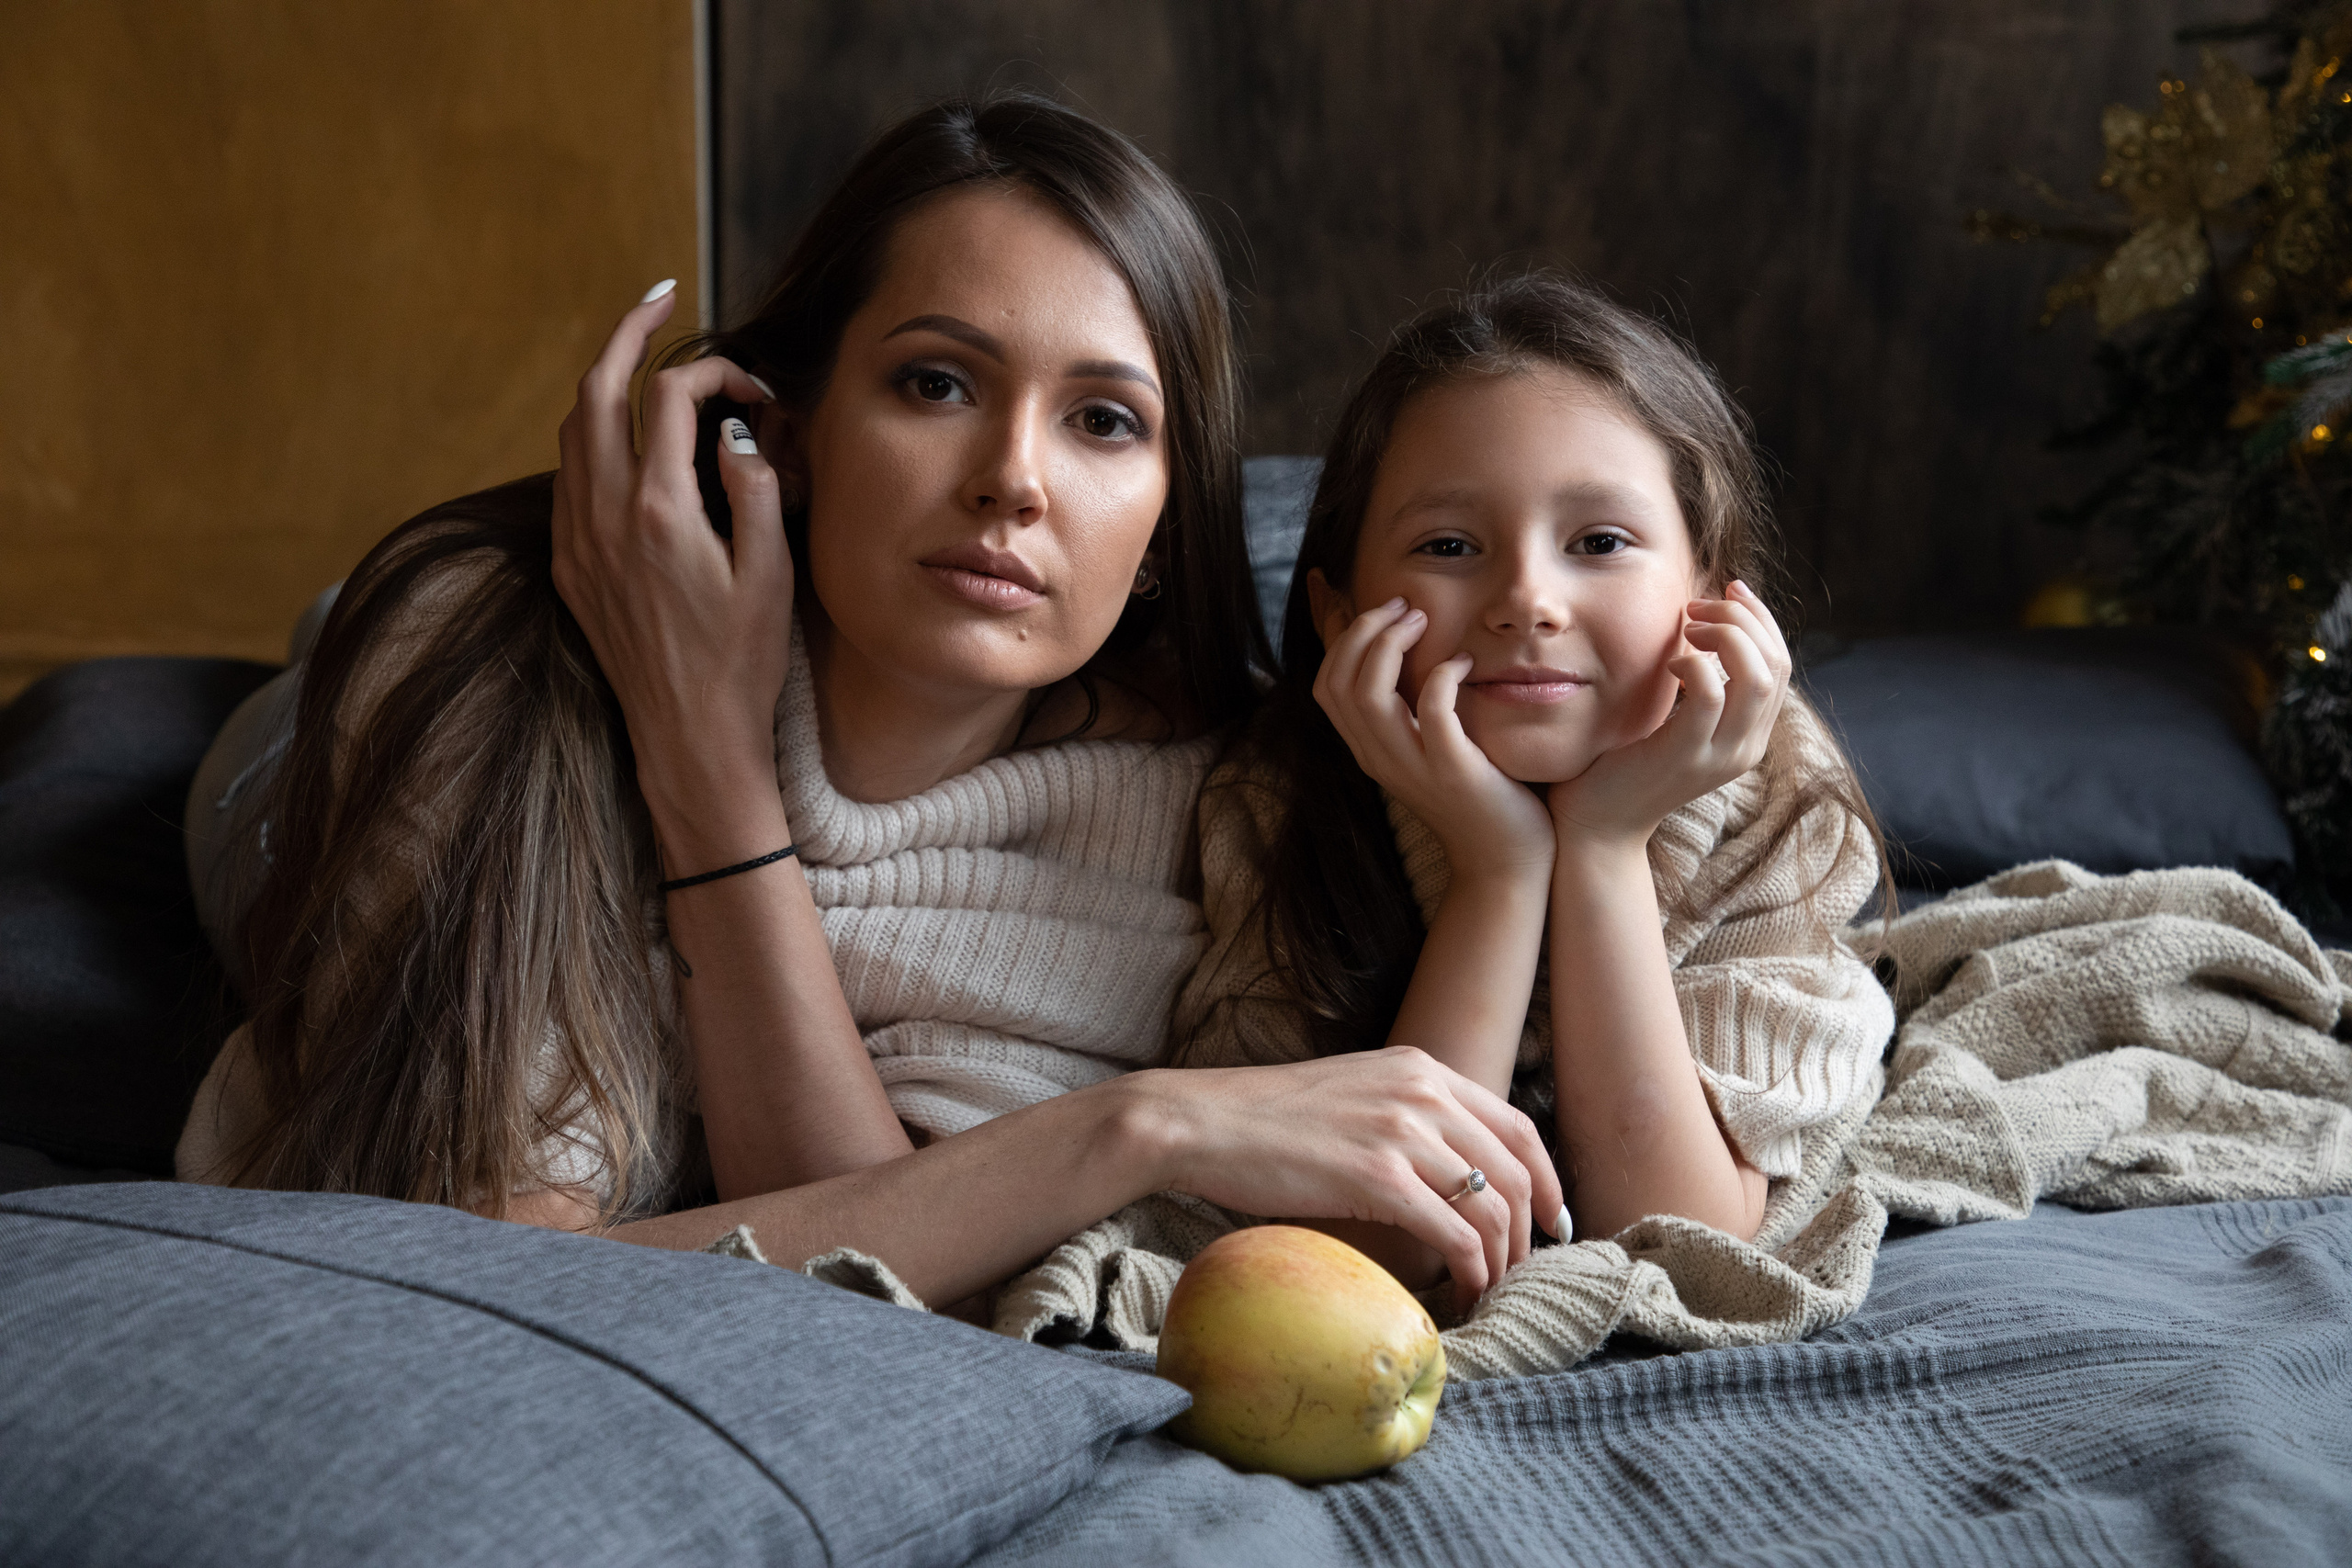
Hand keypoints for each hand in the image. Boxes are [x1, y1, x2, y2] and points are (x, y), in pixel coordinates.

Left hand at [550, 283, 788, 832]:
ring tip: (641, 361)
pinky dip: (592, 437)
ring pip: (572, 430)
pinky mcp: (570, 568)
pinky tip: (624, 440)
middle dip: (626, 333)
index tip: (753, 391)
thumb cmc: (742, 665)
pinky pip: (568, 477)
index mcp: (658, 511)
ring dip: (605, 384)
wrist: (689, 741)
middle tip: (660, 299)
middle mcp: (603, 517)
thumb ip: (755, 488)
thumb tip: (737, 432)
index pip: (672, 398)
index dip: (715, 374)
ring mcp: (578, 542)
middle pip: (597, 391)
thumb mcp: (770, 573)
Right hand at [1145, 1047, 1567, 1313]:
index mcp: (1420, 1070)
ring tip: (1489, 1292)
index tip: (1551, 1222)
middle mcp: (1422, 1093)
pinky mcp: (1377, 1178)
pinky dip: (1471, 1272)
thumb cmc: (1264, 1120)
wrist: (1200, 1122)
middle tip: (1522, 1271)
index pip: (1517, 1126)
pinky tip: (1461, 1294)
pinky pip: (1455, 1236)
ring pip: (1493, 1207)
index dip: (1548, 1179)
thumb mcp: (1353, 1094)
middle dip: (1530, 1230)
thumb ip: (1403, 1115)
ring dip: (1503, 1260)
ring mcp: (1402, 1133)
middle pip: (1517, 1169)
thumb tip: (1442, 1170)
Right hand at [1313, 597, 1554, 881]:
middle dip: (1363, 630)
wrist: (1504, 860)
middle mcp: (1378, 757)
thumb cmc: (1475, 793)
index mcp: (1368, 749)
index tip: (1365, 599)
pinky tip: (1463, 661)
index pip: (1325, 683)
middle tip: (1402, 607)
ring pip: (1367, 694)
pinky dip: (1441, 675)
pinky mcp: (1452, 770)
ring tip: (1422, 621)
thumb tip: (1405, 655)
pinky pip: (1432, 711)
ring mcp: (1411, 766)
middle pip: (1337, 681)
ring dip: (1390, 645)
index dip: (1335, 634)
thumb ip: (1410, 708)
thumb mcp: (1427, 746)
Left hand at [1548, 580, 1791, 847]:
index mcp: (1751, 734)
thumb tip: (1705, 621)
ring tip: (1687, 626)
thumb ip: (1701, 681)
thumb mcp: (1677, 718)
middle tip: (1698, 604)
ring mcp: (1721, 755)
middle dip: (1743, 618)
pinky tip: (1669, 663)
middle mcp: (1747, 747)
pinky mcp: (1686, 755)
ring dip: (1725, 634)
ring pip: (1756, 676)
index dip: (1760, 619)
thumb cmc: (1627, 759)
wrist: (1598, 822)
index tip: (1726, 591)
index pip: (1781, 663)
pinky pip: (1709, 693)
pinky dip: (1694, 663)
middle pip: (1776, 663)